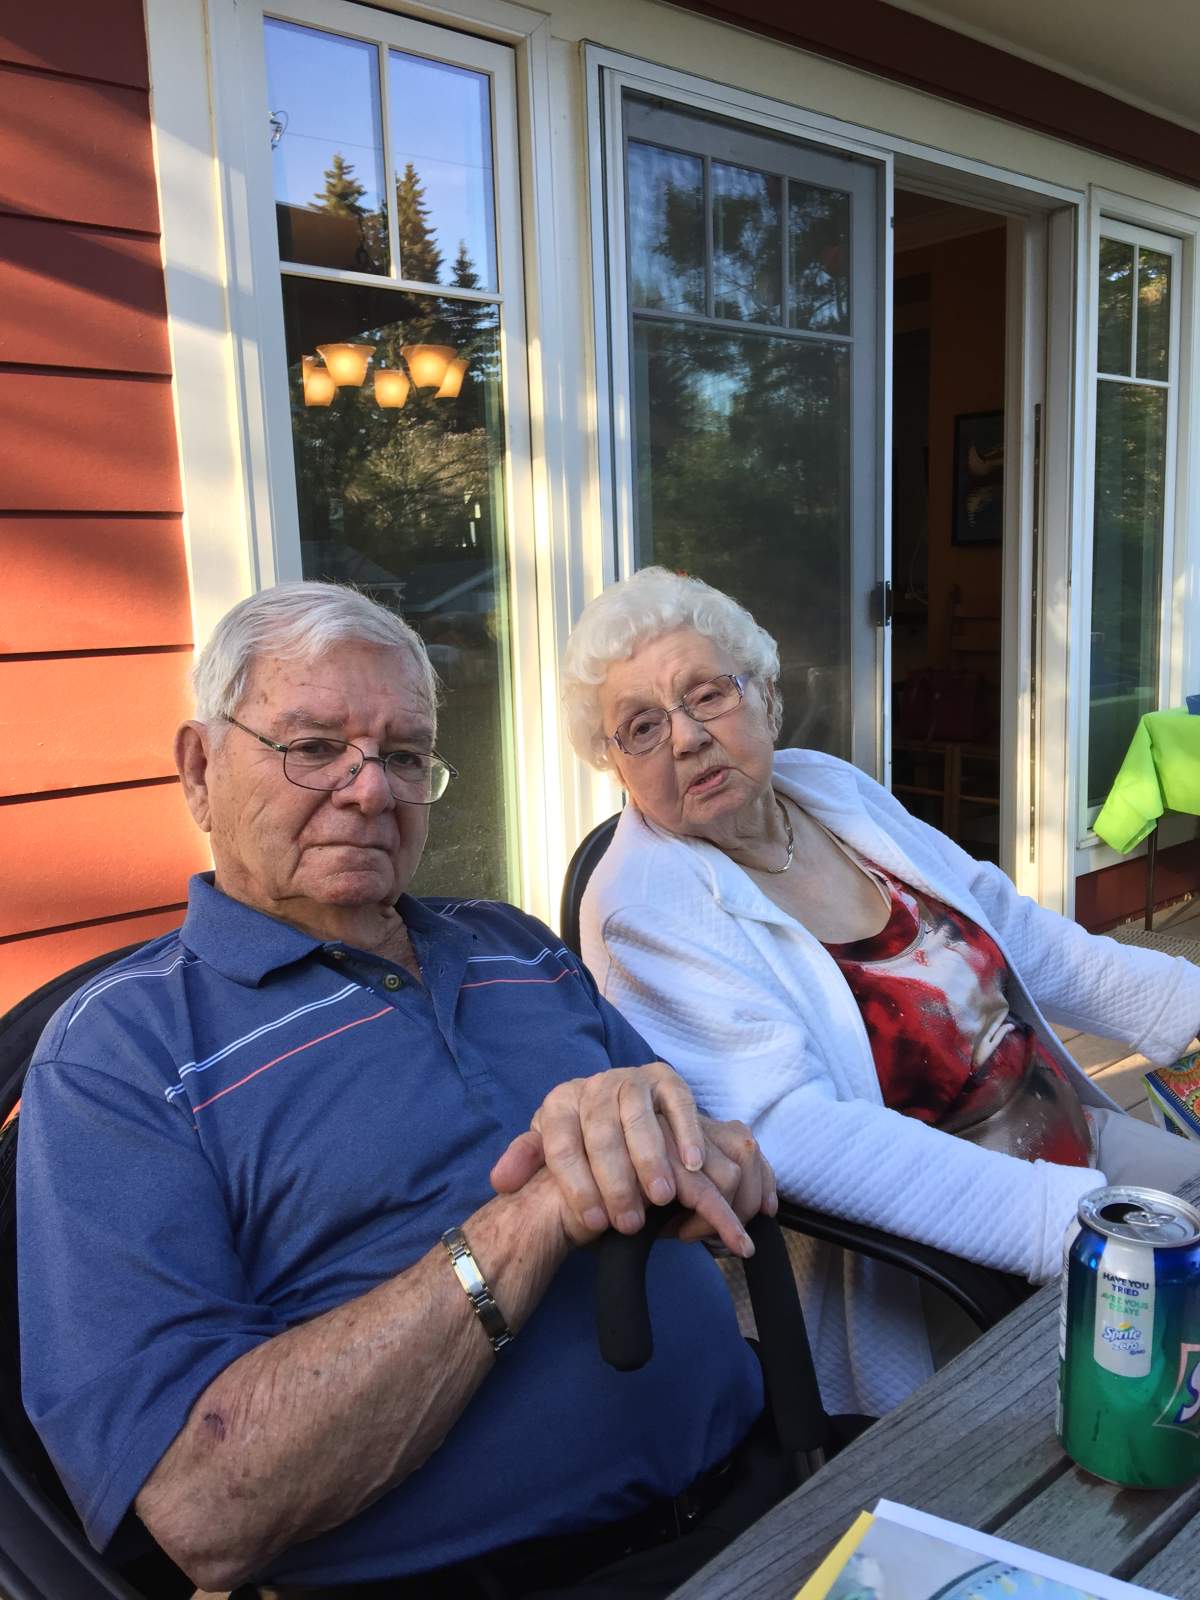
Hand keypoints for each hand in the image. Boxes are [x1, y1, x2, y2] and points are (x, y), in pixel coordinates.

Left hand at [489, 1063, 776, 1256]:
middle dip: (616, 1181)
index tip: (592, 1224)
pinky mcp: (665, 1078)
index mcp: (559, 1103)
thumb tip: (500, 1183)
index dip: (576, 1185)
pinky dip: (686, 1131)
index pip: (561, 1144)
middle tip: (629, 1222)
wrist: (618, 1106)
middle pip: (601, 1134)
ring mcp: (631, 1079)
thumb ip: (527, 1162)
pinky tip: (693, 1164)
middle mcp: (593, 1085)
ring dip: (651, 1158)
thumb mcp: (551, 1150)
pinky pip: (678, 1102)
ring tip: (660, 1197)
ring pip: (638, 1118)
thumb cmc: (582, 1141)